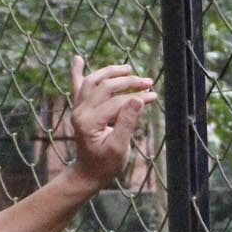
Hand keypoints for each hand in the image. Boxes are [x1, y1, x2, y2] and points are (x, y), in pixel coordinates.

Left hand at [65, 55, 154, 187]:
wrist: (88, 173)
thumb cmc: (105, 165)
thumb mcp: (119, 148)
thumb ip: (127, 123)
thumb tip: (138, 99)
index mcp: (89, 122)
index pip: (117, 102)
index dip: (137, 97)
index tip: (154, 96)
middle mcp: (80, 112)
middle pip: (106, 86)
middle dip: (129, 82)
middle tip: (148, 82)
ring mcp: (77, 108)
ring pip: (92, 81)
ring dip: (110, 72)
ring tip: (128, 69)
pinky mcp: (79, 108)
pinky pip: (77, 86)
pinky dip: (77, 71)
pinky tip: (77, 58)